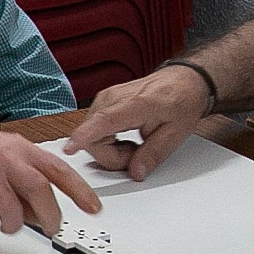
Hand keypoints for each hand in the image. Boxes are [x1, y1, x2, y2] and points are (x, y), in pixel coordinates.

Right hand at [0, 105, 101, 234]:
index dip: (79, 190)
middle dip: (49, 217)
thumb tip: (42, 212)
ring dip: (13, 225)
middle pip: (40, 191)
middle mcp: (4, 156)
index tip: (94, 208)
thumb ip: (22, 178)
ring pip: (13, 211)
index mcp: (18, 147)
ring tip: (4, 222)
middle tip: (49, 229)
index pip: (58, 169)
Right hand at [59, 64, 208, 177]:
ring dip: (109, 149)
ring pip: (91, 136)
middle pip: (92, 138)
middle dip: (110, 157)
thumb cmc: (181, 101)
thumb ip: (153, 154)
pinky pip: (94, 130)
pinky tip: (125, 138)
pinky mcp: (103, 103)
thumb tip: (136, 172)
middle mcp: (113, 98)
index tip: (69, 149)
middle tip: (135, 156)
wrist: (184, 81)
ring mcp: (105, 99)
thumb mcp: (176, 134)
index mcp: (134, 104)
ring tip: (133, 146)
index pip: (101, 122)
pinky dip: (107, 140)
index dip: (82, 138)